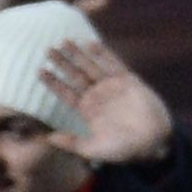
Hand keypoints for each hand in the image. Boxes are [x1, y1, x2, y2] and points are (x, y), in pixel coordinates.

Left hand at [42, 38, 174, 167]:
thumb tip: (47, 138)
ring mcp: (112, 87)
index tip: (39, 70)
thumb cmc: (121, 150)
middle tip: (48, 50)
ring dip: (79, 54)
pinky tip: (91, 43)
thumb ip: (70, 142)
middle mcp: (97, 96)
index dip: (53, 82)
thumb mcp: (91, 149)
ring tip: (65, 41)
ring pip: (91, 66)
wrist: (151, 143)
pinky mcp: (128, 81)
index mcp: (86, 110)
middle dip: (63, 63)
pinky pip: (113, 64)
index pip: (66, 92)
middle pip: (76, 75)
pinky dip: (103, 54)